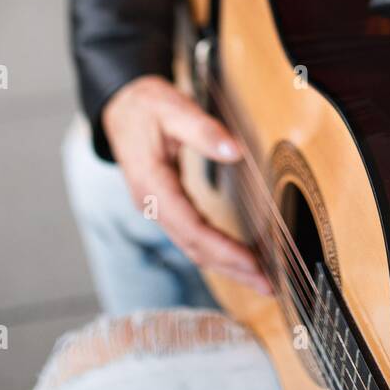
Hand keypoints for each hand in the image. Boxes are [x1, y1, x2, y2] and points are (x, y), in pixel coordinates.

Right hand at [101, 74, 271, 294]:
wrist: (120, 104)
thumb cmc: (146, 105)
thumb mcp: (173, 107)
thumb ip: (203, 130)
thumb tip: (235, 151)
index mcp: (152, 185)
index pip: (191, 228)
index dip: (223, 249)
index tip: (254, 263)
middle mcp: (152, 204)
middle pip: (194, 247)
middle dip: (231, 268)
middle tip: (268, 284)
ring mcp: (157, 207)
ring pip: (193, 246)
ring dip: (226, 265)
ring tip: (260, 278)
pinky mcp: (165, 205)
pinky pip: (192, 235)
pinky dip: (216, 249)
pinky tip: (237, 256)